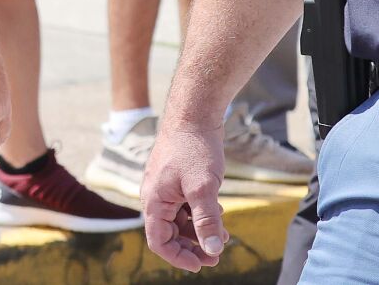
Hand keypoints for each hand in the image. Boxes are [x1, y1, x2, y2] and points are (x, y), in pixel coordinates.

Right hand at [142, 115, 228, 271]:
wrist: (194, 115)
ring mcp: (165, 188)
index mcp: (154, 201)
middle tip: (218, 253)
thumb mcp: (204, 188)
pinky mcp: (176, 181)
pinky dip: (200, 215)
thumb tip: (212, 251)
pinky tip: (218, 213)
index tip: (203, 264)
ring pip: (179, 221)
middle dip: (193, 247)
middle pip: (169, 234)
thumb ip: (207, 221)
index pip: (159, 242)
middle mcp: (155, 196)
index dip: (179, 257)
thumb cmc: (194, 148)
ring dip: (200, 232)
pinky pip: (184, 207)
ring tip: (224, 234)